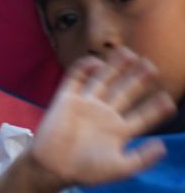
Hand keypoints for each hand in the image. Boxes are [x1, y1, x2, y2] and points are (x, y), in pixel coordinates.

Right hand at [22, 50, 175, 186]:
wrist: (53, 166)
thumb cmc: (86, 170)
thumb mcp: (121, 168)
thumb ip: (143, 158)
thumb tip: (163, 146)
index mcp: (119, 131)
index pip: (142, 116)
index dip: (155, 108)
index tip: (168, 100)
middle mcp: (105, 114)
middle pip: (125, 92)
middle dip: (138, 79)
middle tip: (151, 66)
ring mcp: (86, 104)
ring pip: (103, 80)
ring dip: (114, 67)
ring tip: (128, 53)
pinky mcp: (66, 98)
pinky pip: (75, 78)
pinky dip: (83, 68)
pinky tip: (96, 61)